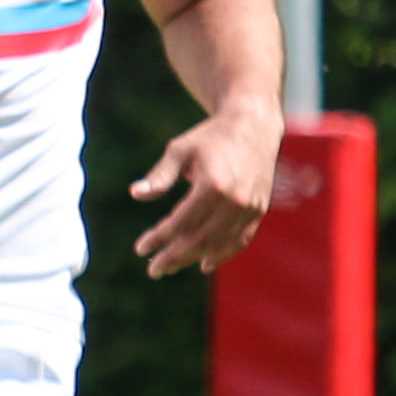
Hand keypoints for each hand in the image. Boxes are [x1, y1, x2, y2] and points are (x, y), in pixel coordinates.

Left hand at [129, 107, 279, 278]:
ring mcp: (250, 206)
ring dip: (193, 258)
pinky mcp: (260, 209)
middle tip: (153, 270)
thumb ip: (160, 175)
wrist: (253, 125)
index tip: (140, 249)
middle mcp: (235, 199)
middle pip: (199, 239)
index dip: (159, 238)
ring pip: (219, 243)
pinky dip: (223, 254)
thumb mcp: (180, 150)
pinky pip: (240, 239)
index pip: (180, 222)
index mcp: (213, 184)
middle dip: (173, 256)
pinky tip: (204, 264)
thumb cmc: (210, 137)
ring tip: (170, 267)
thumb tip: (136, 194)